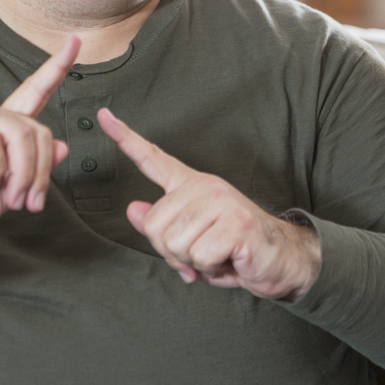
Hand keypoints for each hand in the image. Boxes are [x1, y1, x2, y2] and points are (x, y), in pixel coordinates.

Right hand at [0, 36, 79, 236]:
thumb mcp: (7, 192)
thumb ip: (33, 170)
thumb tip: (63, 147)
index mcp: (3, 127)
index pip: (35, 90)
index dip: (56, 67)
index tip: (76, 40)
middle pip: (36, 129)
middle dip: (41, 171)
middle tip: (30, 204)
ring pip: (17, 133)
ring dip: (22, 174)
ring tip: (12, 200)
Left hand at [97, 108, 320, 301]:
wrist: (281, 261)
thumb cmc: (234, 252)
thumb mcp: (190, 242)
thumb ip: (161, 227)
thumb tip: (133, 209)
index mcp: (191, 186)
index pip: (151, 158)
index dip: (124, 137)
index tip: (103, 115)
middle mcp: (204, 186)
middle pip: (153, 226)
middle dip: (173, 252)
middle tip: (203, 253)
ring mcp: (221, 201)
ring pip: (175, 244)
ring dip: (194, 262)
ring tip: (219, 254)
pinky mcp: (237, 222)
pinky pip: (199, 257)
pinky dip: (212, 269)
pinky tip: (231, 258)